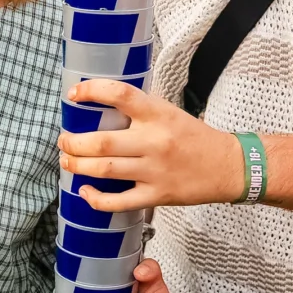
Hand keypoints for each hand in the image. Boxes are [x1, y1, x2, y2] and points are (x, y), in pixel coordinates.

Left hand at [59, 79, 241, 212]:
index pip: (119, 94)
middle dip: (73, 143)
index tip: (74, 95)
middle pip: (102, 142)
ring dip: (78, 166)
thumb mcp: (169, 112)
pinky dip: (97, 199)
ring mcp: (154, 171)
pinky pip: (119, 201)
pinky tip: (85, 191)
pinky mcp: (156, 195)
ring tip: (67, 161)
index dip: (92, 91)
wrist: (228, 166)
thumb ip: (139, 110)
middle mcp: (154, 141)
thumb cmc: (195, 138)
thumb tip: (102, 104)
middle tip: (64, 141)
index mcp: (157, 114)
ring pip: (105, 170)